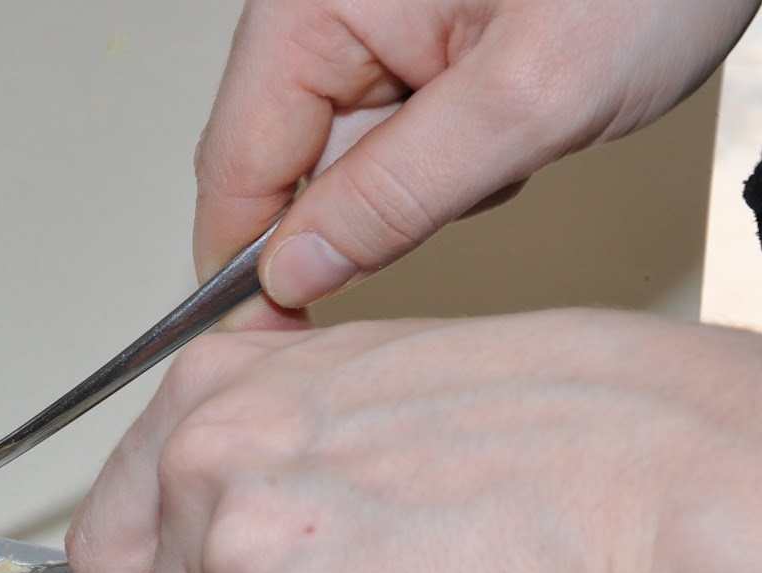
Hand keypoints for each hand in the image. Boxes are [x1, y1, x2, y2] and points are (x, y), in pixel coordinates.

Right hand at [195, 0, 758, 309]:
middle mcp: (326, 6)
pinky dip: (458, 163)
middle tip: (458, 209)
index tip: (275, 350)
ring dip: (423, 192)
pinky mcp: (418, 44)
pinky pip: (401, 145)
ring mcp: (372, 26)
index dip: (242, 270)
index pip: (235, 166)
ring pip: (350, 167)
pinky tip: (518, 127)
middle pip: (284, 170)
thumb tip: (292, 272)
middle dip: (364, 218)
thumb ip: (396, 197)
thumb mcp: (527, 100)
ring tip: (515, 137)